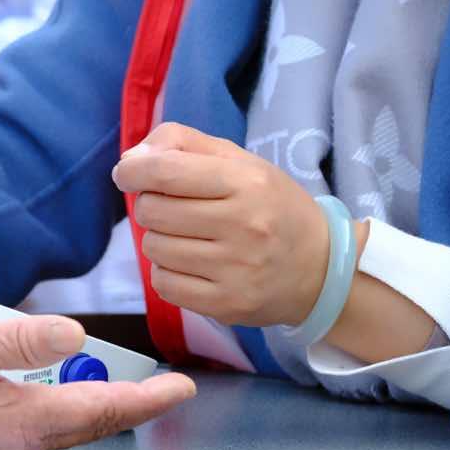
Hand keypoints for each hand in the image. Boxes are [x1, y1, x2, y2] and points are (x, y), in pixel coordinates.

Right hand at [0, 317, 194, 449]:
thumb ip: (18, 341)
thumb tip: (76, 336)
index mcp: (22, 419)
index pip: (102, 409)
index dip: (147, 399)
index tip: (183, 387)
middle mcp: (22, 442)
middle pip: (94, 426)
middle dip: (136, 408)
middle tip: (171, 389)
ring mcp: (4, 449)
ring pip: (73, 430)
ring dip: (106, 412)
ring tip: (135, 392)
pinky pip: (48, 431)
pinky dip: (75, 414)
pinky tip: (74, 398)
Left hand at [112, 122, 331, 329]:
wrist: (320, 267)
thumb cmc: (271, 205)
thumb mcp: (239, 161)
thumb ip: (183, 144)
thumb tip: (132, 157)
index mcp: (246, 182)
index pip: (166, 171)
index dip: (133, 170)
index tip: (128, 173)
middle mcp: (243, 226)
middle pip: (152, 210)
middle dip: (149, 204)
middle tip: (171, 207)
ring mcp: (235, 270)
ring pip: (154, 248)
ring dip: (159, 239)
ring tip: (187, 236)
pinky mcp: (227, 305)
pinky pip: (164, 284)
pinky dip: (167, 272)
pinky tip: (190, 264)